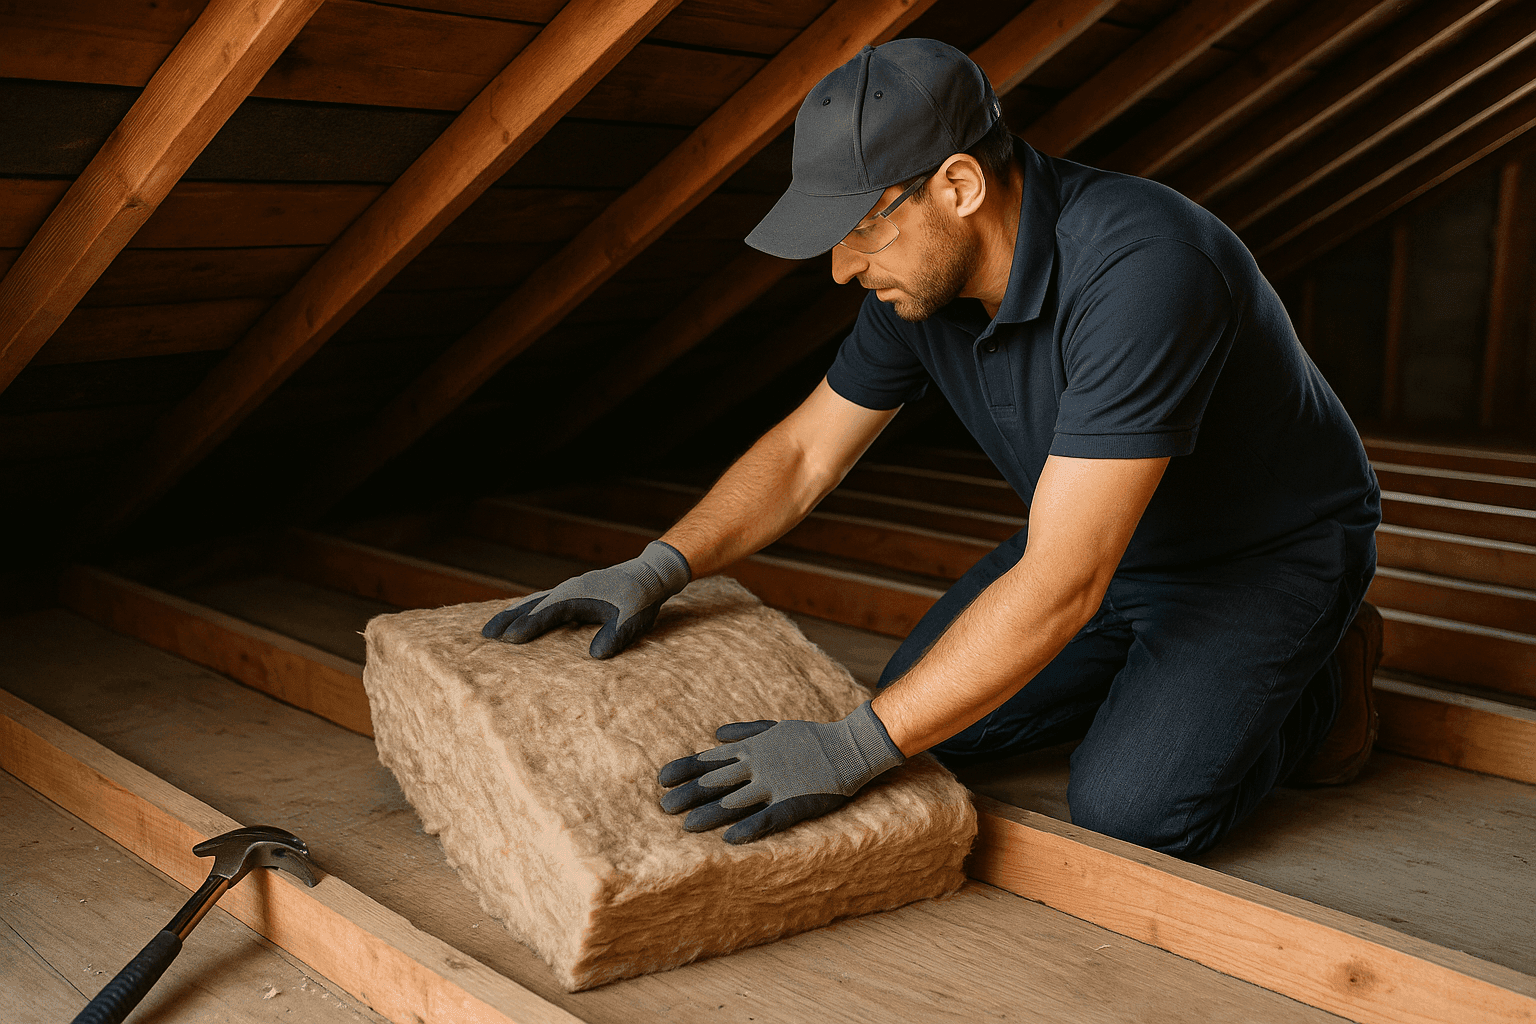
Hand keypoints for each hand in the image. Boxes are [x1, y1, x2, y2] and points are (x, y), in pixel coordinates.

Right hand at [480, 540, 689, 658]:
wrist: (649, 575)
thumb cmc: (640, 599)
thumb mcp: (633, 619)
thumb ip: (615, 635)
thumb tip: (595, 655)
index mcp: (579, 595)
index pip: (548, 612)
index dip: (528, 626)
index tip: (508, 640)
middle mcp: (568, 589)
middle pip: (532, 605)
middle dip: (508, 619)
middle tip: (485, 636)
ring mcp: (569, 589)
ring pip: (534, 601)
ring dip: (512, 614)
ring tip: (490, 629)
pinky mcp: (572, 593)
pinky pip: (543, 601)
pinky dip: (526, 609)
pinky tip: (519, 618)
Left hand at [657, 701, 904, 843]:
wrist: (849, 746)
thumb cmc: (810, 738)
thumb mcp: (774, 727)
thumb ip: (745, 731)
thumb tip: (716, 733)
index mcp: (752, 750)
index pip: (711, 760)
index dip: (685, 769)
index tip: (661, 779)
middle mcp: (758, 767)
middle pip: (717, 782)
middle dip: (689, 794)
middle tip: (664, 808)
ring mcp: (776, 785)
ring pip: (737, 801)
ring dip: (711, 814)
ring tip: (687, 826)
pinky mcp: (794, 803)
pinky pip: (768, 818)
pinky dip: (749, 827)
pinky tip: (730, 838)